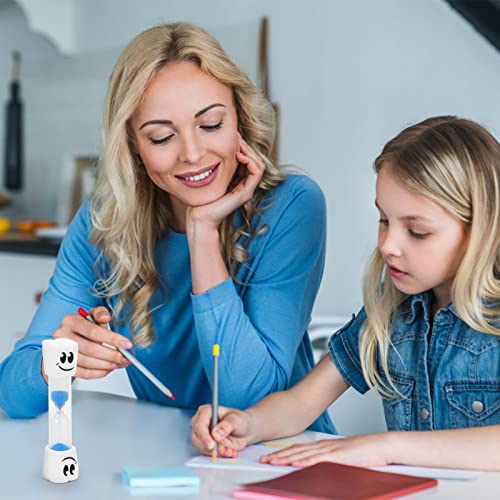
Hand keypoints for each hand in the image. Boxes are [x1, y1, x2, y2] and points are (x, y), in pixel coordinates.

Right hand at [42, 306, 131, 382]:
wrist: (68, 341)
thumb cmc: (83, 329)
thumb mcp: (92, 317)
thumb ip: (100, 314)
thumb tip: (105, 317)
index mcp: (70, 321)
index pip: (93, 331)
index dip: (112, 339)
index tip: (126, 344)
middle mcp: (62, 337)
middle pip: (91, 349)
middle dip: (111, 355)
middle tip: (124, 358)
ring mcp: (60, 353)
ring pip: (87, 362)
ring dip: (107, 365)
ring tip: (118, 364)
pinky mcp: (62, 366)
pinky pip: (82, 373)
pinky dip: (98, 373)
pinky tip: (108, 369)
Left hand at [186, 134, 265, 231]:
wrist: (199, 216)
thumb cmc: (201, 198)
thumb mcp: (210, 177)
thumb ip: (216, 165)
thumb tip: (214, 148)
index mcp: (238, 181)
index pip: (249, 160)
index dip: (243, 147)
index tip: (234, 136)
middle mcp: (245, 185)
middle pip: (256, 160)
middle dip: (247, 146)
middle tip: (237, 135)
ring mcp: (247, 190)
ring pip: (259, 165)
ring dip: (250, 152)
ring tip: (238, 144)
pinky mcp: (245, 193)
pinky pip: (256, 172)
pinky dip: (250, 160)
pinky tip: (238, 155)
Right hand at [191, 404, 254, 457]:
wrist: (245, 431)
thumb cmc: (240, 420)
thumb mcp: (237, 420)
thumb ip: (227, 425)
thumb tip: (215, 433)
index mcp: (206, 412)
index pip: (199, 424)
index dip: (204, 436)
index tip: (211, 445)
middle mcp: (202, 423)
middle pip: (197, 438)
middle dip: (210, 447)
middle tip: (223, 450)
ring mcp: (203, 435)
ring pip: (202, 447)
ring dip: (216, 452)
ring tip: (230, 449)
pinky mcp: (206, 445)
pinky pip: (208, 453)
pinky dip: (219, 455)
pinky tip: (229, 451)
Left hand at [259, 434, 390, 467]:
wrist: (380, 446)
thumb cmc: (365, 454)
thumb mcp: (343, 460)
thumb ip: (330, 464)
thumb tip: (318, 472)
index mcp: (324, 447)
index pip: (299, 450)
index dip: (283, 453)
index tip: (270, 457)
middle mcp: (324, 447)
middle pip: (296, 451)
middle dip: (278, 456)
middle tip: (263, 460)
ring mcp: (330, 450)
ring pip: (303, 455)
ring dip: (286, 458)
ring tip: (272, 462)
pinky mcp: (337, 456)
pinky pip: (318, 459)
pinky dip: (305, 461)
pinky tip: (295, 463)